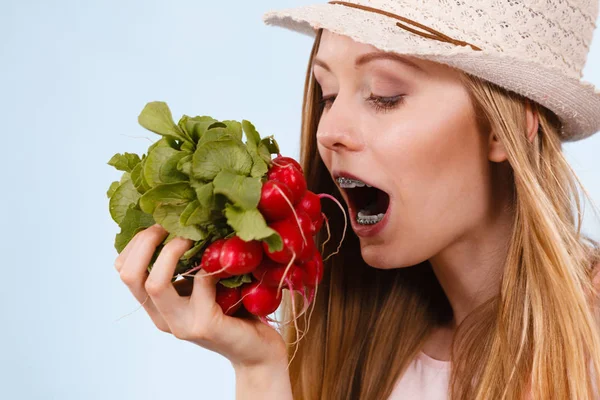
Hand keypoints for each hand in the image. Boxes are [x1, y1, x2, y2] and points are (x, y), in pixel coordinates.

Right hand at [114, 224, 288, 368]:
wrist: (257, 350)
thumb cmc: (234, 311)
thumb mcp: (204, 284)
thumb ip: (189, 265)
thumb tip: (184, 218)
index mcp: (156, 306)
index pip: (124, 269)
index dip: (137, 241)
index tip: (162, 223)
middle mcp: (162, 317)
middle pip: (129, 274)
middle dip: (146, 240)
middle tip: (170, 225)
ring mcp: (181, 324)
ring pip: (155, 283)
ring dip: (172, 251)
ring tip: (192, 235)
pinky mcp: (205, 325)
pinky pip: (201, 284)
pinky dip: (211, 264)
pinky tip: (227, 259)